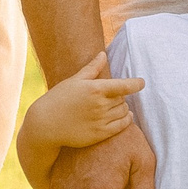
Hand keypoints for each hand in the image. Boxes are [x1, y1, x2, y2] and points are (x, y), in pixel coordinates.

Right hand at [27, 53, 145, 150]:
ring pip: (124, 112)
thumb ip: (92, 68)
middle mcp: (100, 105)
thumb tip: (103, 54)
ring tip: (116, 105)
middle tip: (112, 95)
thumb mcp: (74, 80)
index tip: (142, 82)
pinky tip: (126, 117)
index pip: (124, 86)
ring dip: (123, 108)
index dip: (136, 84)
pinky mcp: (100, 134)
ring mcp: (101, 121)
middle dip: (120, 96)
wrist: (45, 125)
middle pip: (123, 99)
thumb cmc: (58, 98)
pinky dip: (126, 120)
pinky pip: (122, 126)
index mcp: (95, 89)